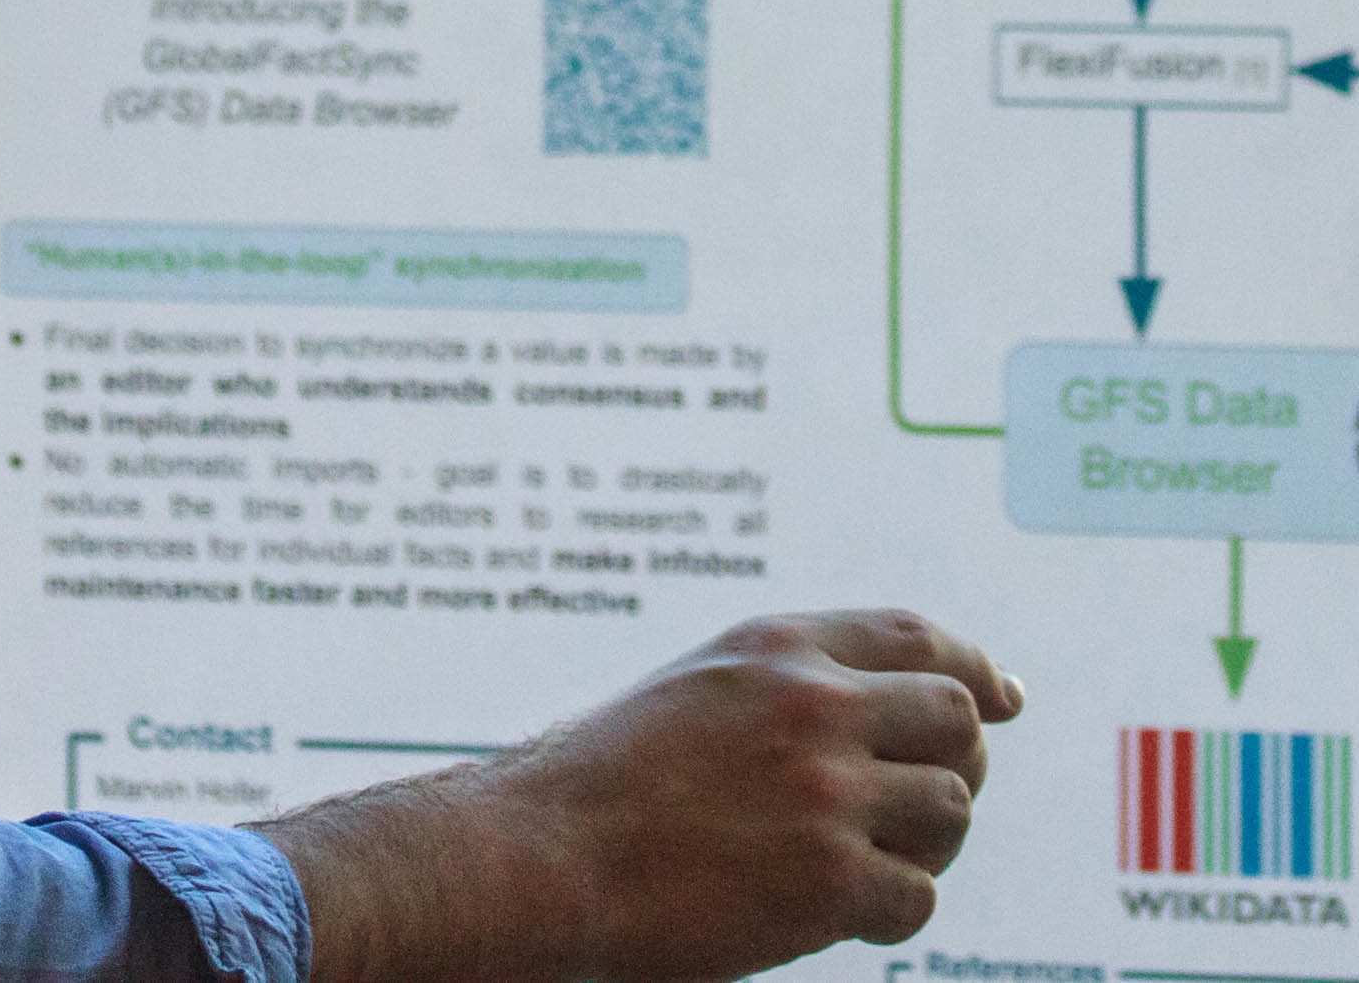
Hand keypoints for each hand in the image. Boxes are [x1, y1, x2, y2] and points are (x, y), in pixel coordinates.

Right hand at [256, 608, 1022, 982]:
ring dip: (925, 844)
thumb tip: (887, 717)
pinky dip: (887, 910)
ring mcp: (825, 790)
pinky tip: (832, 912)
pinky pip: (917, 895)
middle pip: (956, 720)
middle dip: (961, 763)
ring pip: (951, 810)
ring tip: (862, 863)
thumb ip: (784, 691)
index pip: (914, 636)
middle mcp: (811, 704)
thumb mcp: (696, 693)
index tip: (1005, 698)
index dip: (972, 667)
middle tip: (931, 802)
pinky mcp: (829, 878)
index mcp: (772, 647)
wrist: (543, 854)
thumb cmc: (601, 784)